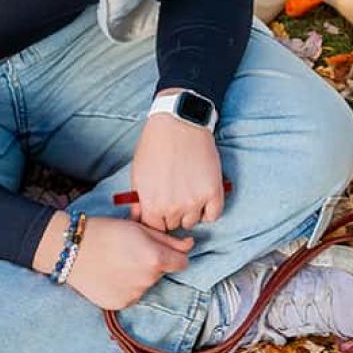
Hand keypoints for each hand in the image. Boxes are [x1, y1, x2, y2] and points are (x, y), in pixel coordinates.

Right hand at [61, 215, 193, 310]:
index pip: (182, 263)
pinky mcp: (119, 305)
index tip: (161, 249)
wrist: (72, 250)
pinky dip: (125, 287)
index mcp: (156, 259)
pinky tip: (111, 275)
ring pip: (146, 285)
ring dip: (139, 276)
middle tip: (131, 251)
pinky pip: (131, 295)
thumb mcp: (140, 228)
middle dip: (153, 263)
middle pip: (162, 273)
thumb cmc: (106, 232)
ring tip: (118, 262)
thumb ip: (168, 240)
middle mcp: (148, 281)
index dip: (173, 255)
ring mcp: (134, 295)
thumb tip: (190, 245)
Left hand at [130, 108, 223, 230]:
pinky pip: (213, 215)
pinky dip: (208, 210)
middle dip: (172, 214)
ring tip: (188, 192)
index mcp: (152, 205)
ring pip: (192, 222)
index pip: (155, 228)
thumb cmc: (155, 146)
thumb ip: (140, 201)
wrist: (178, 124)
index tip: (160, 212)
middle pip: (173, 225)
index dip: (157, 219)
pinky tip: (202, 197)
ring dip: (190, 212)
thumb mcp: (138, 175)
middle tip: (174, 196)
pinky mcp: (213, 192)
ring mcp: (195, 201)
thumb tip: (140, 218)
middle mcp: (174, 208)